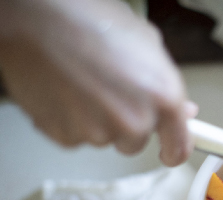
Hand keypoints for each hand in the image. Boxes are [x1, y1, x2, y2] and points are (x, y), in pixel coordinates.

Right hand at [0, 0, 196, 165]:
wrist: (35, 18)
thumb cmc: (88, 20)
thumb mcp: (145, 43)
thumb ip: (166, 83)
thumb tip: (182, 110)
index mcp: (164, 98)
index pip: (179, 147)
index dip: (173, 151)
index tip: (169, 152)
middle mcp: (136, 121)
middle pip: (136, 142)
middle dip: (126, 123)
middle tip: (109, 90)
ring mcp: (100, 132)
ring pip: (105, 139)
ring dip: (97, 120)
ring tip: (83, 83)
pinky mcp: (67, 137)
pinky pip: (75, 137)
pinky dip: (70, 121)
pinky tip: (65, 92)